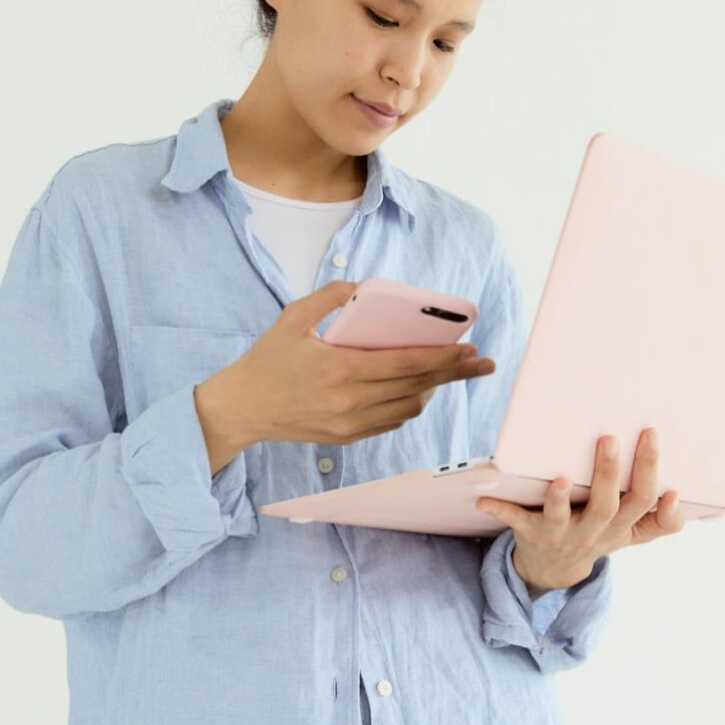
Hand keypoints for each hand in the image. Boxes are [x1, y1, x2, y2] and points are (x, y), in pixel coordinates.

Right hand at [205, 279, 495, 448]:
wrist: (242, 408)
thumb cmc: (267, 359)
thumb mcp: (293, 317)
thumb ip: (331, 296)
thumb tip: (365, 287)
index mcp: (340, 369)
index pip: (406, 364)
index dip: (444, 357)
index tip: (470, 349)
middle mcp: (350, 401)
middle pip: (417, 387)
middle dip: (455, 374)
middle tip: (482, 364)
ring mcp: (350, 424)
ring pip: (409, 408)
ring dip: (433, 389)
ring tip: (448, 372)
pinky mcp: (347, 437)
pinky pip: (391, 420)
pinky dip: (410, 404)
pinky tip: (418, 388)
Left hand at [475, 427, 685, 590]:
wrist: (554, 570)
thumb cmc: (598, 535)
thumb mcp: (633, 534)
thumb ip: (661, 521)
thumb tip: (676, 496)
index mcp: (620, 526)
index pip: (642, 499)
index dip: (649, 471)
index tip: (650, 436)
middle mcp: (592, 531)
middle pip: (606, 505)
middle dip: (608, 474)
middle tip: (608, 438)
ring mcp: (560, 533)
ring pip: (562, 518)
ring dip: (560, 499)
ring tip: (560, 479)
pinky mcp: (529, 534)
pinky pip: (514, 521)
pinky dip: (499, 509)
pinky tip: (482, 498)